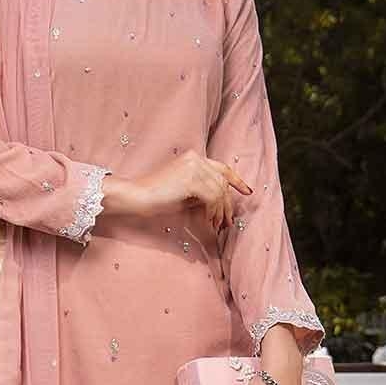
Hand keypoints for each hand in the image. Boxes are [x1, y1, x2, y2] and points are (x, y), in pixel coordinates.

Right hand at [107, 150, 251, 231]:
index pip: (222, 168)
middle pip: (223, 183)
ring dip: (221, 212)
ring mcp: (194, 167)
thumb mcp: (185, 193)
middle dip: (228, 205)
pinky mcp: (191, 179)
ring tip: (217, 226)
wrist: (138, 196)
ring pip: (219, 191)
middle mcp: (196, 158)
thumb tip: (221, 204)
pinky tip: (209, 222)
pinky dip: (213, 212)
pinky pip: (212, 198)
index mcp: (194, 158)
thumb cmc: (158, 197)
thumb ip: (203, 192)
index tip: (247, 193)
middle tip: (227, 223)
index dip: (237, 181)